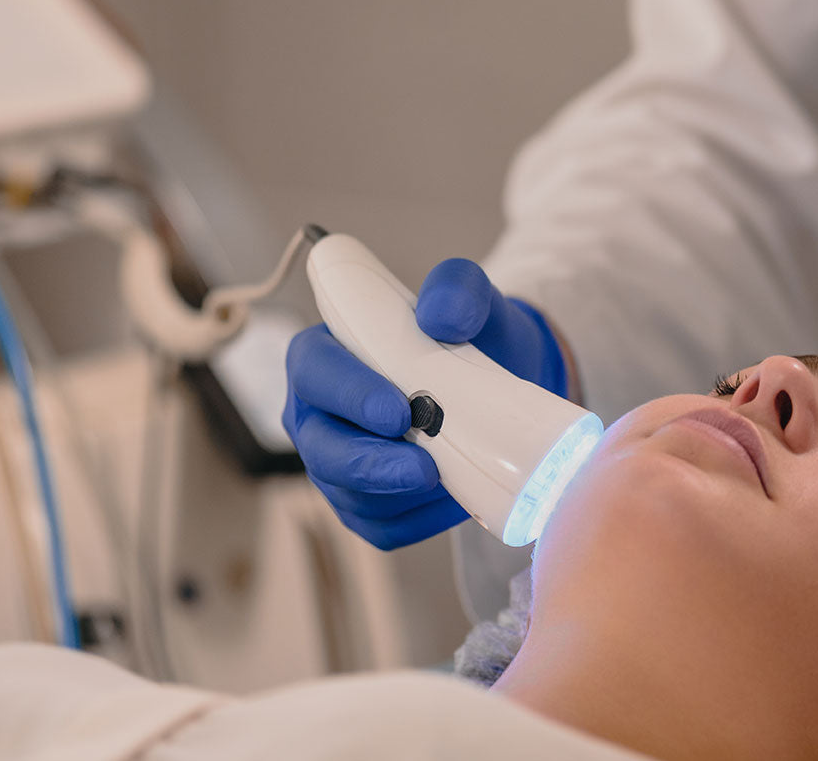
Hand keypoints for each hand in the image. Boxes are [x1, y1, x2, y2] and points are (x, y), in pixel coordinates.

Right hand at [283, 258, 569, 548]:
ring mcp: (335, 464)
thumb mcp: (470, 297)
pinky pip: (382, 527)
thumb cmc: (469, 331)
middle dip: (371, 465)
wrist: (502, 375)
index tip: (397, 412)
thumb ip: (456, 289)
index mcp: (324, 355)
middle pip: (322, 449)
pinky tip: (455, 501)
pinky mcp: (364, 504)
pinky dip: (419, 521)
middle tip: (425, 468)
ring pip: (350, 495)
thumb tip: (439, 317)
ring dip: (401, 496)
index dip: (349, 396)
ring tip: (452, 481)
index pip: (315, 374)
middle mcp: (316, 413)